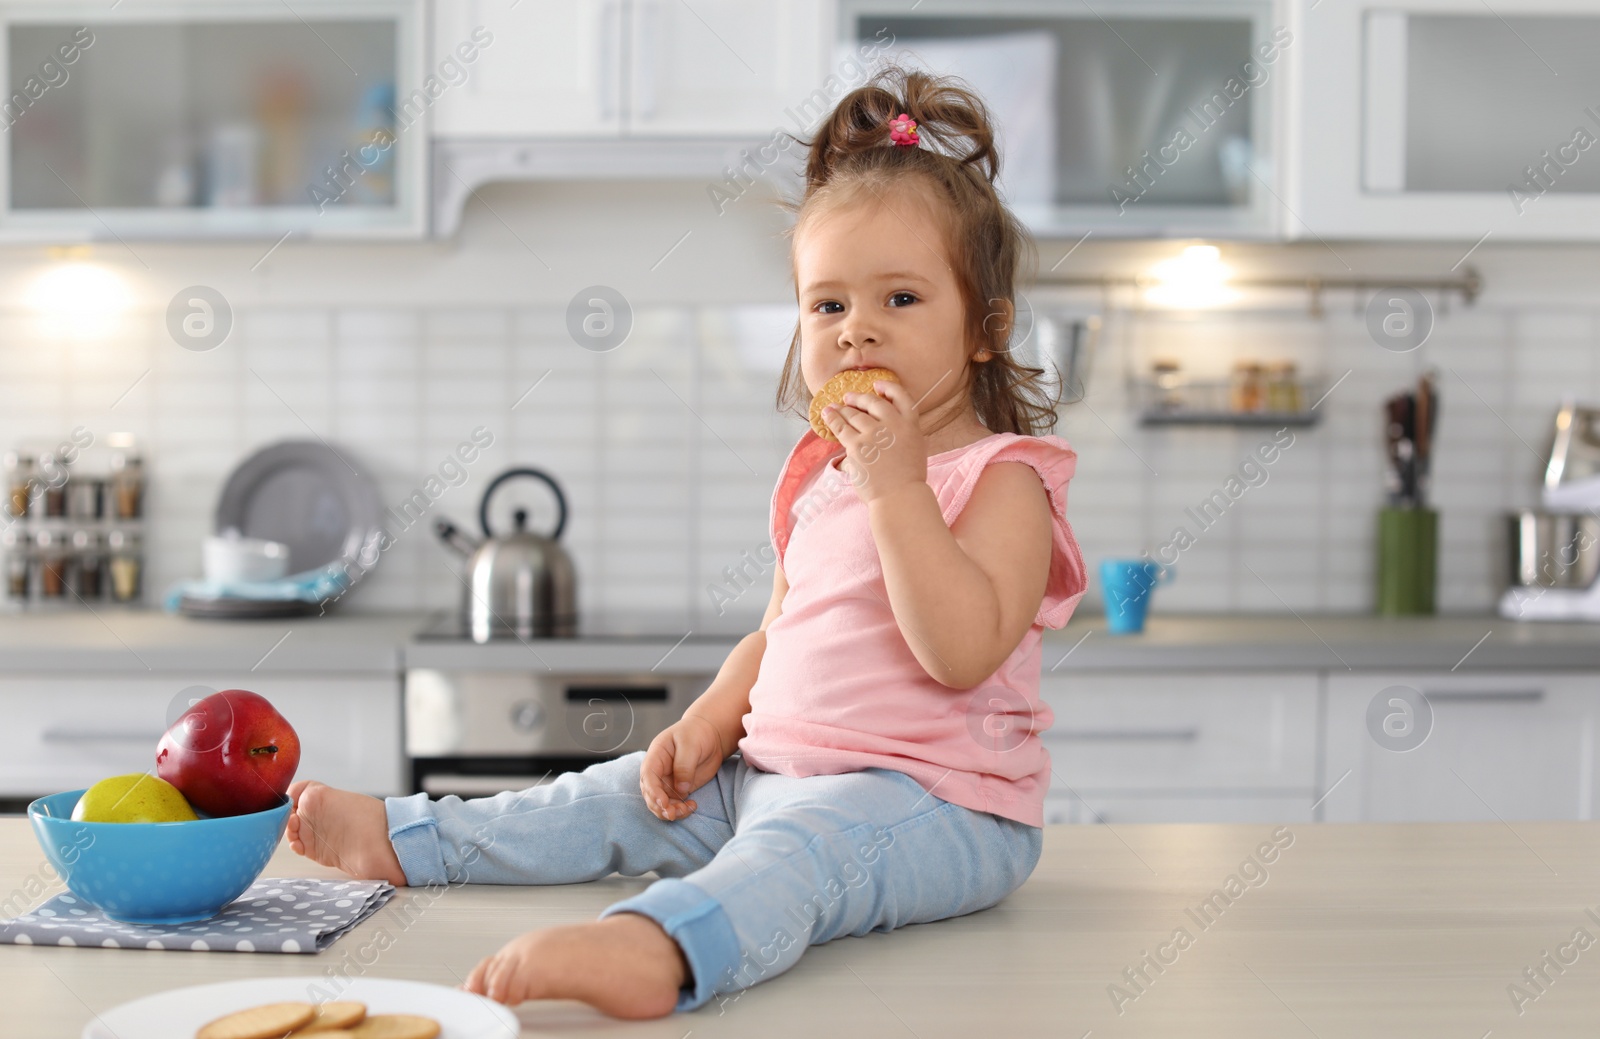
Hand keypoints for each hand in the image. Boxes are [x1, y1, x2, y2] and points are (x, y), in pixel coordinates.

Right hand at [640, 714, 726, 821]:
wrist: (711, 735)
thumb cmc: (697, 733)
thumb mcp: (690, 744)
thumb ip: (684, 766)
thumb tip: (681, 789)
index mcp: (656, 756)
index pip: (647, 777)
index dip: (653, 792)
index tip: (663, 803)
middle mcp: (658, 771)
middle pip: (650, 794)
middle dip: (659, 807)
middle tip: (673, 814)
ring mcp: (668, 782)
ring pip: (661, 803)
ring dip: (670, 812)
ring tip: (686, 810)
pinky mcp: (679, 789)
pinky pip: (675, 804)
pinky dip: (681, 810)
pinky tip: (692, 806)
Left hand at [820, 379, 925, 503]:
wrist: (900, 497)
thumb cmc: (908, 480)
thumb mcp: (915, 449)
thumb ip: (902, 433)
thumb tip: (883, 425)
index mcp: (911, 425)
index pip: (901, 397)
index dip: (888, 388)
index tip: (877, 385)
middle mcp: (893, 425)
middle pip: (873, 402)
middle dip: (859, 398)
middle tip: (849, 397)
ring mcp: (874, 434)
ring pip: (854, 414)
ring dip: (842, 409)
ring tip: (834, 407)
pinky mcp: (857, 446)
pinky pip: (841, 428)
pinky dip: (832, 419)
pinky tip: (827, 414)